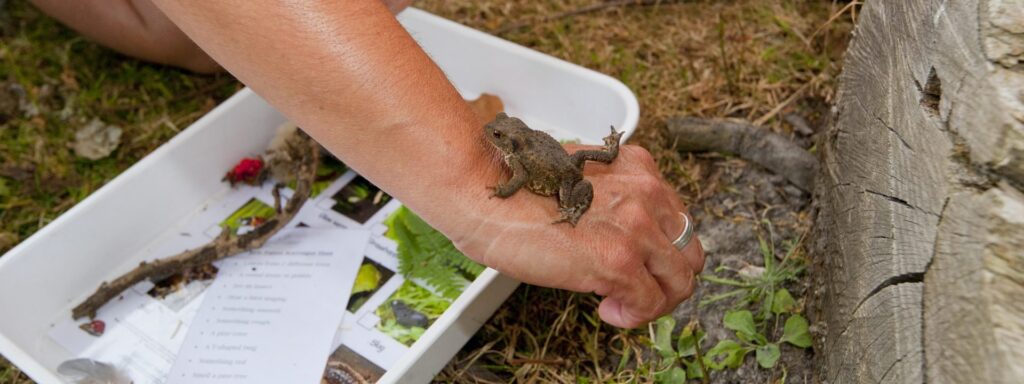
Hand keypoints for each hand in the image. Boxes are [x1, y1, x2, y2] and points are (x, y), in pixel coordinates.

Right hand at [452, 145, 704, 327]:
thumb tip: (618, 239)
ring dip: (655, 301)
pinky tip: (607, 311)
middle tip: (638, 292)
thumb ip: (612, 202)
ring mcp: (637, 228)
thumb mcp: (580, 182)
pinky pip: (651, 303)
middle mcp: (646, 194)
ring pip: (680, 281)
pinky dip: (634, 316)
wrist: (485, 193)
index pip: (677, 220)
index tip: (639, 266)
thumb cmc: (515, 191)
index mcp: (638, 169)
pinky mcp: (620, 261)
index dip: (660, 252)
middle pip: (690, 252)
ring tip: (621, 305)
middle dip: (667, 280)